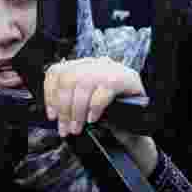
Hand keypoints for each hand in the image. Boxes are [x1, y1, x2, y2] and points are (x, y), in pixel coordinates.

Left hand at [44, 56, 157, 174]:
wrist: (141, 119)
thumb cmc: (111, 113)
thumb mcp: (86, 105)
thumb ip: (71, 103)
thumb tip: (55, 114)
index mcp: (83, 66)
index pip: (57, 71)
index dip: (50, 93)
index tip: (51, 115)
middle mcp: (95, 63)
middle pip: (68, 78)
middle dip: (63, 107)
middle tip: (65, 128)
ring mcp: (111, 69)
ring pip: (83, 83)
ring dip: (77, 111)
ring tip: (77, 128)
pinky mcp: (125, 78)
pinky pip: (104, 90)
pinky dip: (95, 107)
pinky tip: (93, 119)